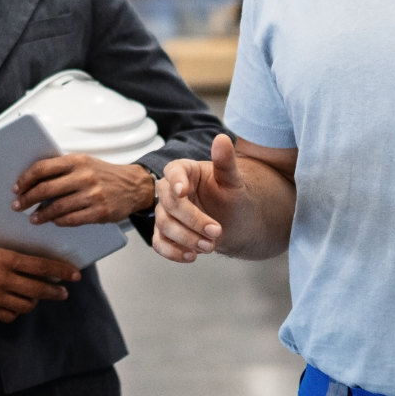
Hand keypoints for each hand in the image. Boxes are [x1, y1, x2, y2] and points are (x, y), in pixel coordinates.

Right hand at [0, 239, 78, 322]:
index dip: (59, 271)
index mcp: (2, 259)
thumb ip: (5, 254)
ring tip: (36, 296)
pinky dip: (16, 311)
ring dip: (34, 301)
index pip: (39, 266)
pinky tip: (16, 304)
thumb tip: (26, 261)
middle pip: (38, 290)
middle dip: (54, 291)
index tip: (73, 275)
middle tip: (62, 292)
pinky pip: (9, 315)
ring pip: (25, 305)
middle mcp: (0, 280)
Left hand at [12, 154, 155, 226]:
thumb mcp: (84, 163)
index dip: (25, 179)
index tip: (17, 188)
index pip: (43, 168)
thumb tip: (34, 183)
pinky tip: (53, 221)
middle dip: (27, 199)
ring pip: (57, 207)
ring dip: (41, 215)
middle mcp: (84, 176)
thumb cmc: (104, 175)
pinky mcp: (99, 212)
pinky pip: (71, 219)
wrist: (134, 186)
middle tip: (18, 206)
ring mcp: (92, 195)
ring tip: (33, 218)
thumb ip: (62, 170)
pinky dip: (59, 221)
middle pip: (45, 189)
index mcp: (77, 161)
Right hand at [152, 134, 247, 262]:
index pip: (173, 171)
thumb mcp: (233, 180)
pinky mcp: (165, 233)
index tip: (183, 191)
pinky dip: (173, 252)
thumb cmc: (232, 196)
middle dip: (192, 220)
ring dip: (186, 238)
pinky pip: (159, 243)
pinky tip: (192, 256)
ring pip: (164, 225)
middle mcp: (171, 191)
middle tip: (217, 231)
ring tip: (210, 246)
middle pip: (169, 203)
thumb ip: (226, 161)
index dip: (175, 181)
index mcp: (185, 171)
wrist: (235, 222)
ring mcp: (166, 213)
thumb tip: (222, 138)